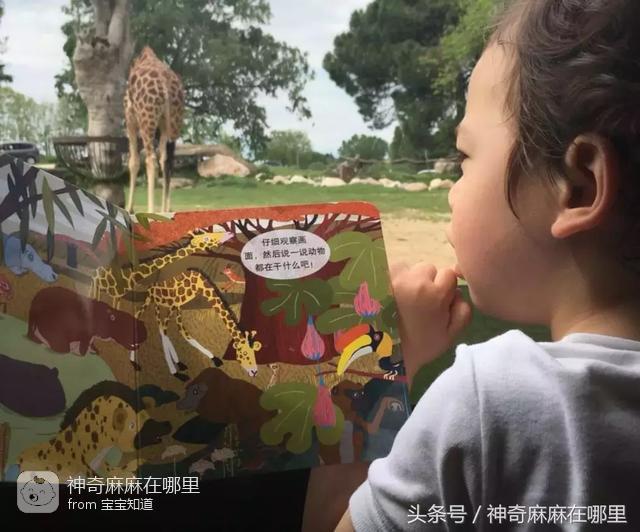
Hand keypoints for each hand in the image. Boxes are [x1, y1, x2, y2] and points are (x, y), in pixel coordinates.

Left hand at [390, 262, 472, 386]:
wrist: (386, 354)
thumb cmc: (421, 346)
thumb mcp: (450, 334)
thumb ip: (463, 310)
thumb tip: (458, 292)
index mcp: (435, 294)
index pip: (449, 274)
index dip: (445, 288)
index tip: (438, 301)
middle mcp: (415, 281)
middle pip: (428, 269)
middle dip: (428, 282)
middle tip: (420, 301)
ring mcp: (394, 278)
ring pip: (409, 268)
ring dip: (410, 279)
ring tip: (403, 299)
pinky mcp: (378, 279)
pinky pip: (392, 271)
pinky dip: (394, 279)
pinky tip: (391, 296)